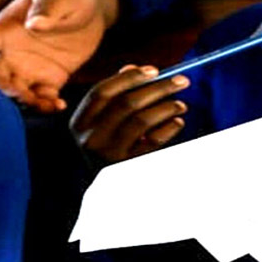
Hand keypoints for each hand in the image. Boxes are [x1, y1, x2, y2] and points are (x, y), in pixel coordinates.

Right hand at [0, 0, 118, 112]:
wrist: (92, 8)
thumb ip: (47, 9)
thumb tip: (33, 24)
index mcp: (6, 28)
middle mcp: (11, 51)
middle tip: (17, 94)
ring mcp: (28, 68)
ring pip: (14, 92)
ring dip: (24, 103)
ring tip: (46, 104)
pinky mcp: (48, 79)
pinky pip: (40, 98)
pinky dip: (46, 106)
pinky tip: (58, 105)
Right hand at [70, 65, 189, 162]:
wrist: (108, 193)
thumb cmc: (109, 146)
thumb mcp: (104, 123)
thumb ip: (116, 94)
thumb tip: (133, 68)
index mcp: (80, 123)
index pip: (102, 92)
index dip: (129, 78)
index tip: (154, 70)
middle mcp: (90, 139)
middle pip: (126, 103)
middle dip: (158, 87)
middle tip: (182, 80)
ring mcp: (108, 155)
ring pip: (142, 120)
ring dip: (167, 107)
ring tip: (182, 105)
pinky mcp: (128, 168)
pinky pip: (153, 142)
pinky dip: (168, 128)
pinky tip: (177, 122)